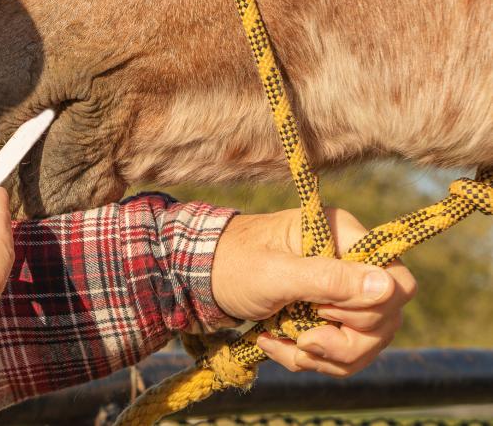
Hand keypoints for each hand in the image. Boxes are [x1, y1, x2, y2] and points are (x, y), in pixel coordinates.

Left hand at [212, 208, 416, 376]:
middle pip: (386, 319)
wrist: (199, 278)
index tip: (322, 309)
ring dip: (325, 356)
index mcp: (343, 236)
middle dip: (343, 341)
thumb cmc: (233, 265)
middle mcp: (351, 261)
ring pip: (366, 341)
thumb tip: (388, 287)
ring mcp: (341, 291)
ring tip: (285, 346)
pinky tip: (275, 345)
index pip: (397, 282)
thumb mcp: (275, 274)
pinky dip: (311, 358)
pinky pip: (341, 352)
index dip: (368, 308)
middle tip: (302, 338)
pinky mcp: (327, 315)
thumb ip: (327, 279)